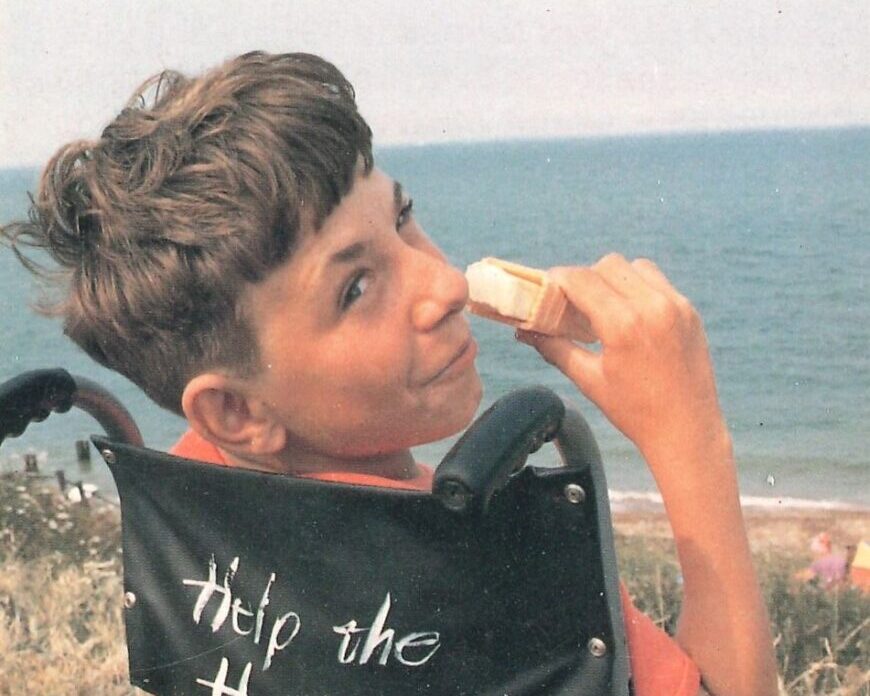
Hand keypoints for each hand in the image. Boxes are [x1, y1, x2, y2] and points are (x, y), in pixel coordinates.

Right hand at [517, 254, 727, 466]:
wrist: (688, 430)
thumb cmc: (635, 411)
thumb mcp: (589, 380)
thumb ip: (555, 348)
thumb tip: (524, 330)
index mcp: (623, 325)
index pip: (581, 279)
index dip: (557, 279)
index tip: (546, 287)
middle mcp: (652, 306)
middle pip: (607, 265)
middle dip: (585, 278)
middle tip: (574, 303)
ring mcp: (676, 305)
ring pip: (634, 267)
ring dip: (613, 278)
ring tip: (604, 307)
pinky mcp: (690, 311)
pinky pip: (657, 281)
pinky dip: (638, 287)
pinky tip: (629, 314)